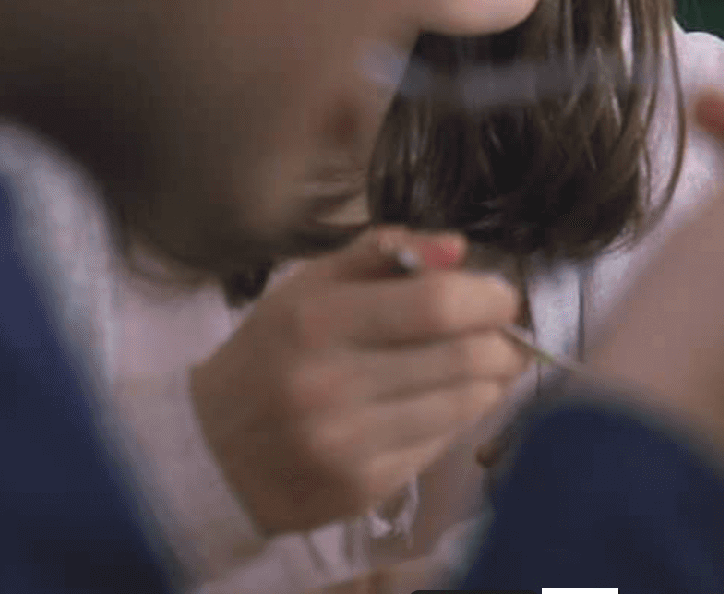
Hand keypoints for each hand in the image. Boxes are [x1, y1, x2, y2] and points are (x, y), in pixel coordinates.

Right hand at [188, 230, 526, 534]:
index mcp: (317, 323)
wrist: (207, 456)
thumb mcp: (308, 289)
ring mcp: (348, 446)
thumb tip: (458, 248)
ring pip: (468, 404)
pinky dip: (454, 420)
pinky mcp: (363, 490)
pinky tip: (432, 407)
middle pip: (467, 357)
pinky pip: (443, 445)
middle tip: (501, 335)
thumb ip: (382, 254)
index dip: (490, 298)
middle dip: (503, 341)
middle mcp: (331, 387)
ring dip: (487, 381)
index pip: (439, 305)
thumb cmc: (270, 356)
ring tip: (474, 367)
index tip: (501, 297)